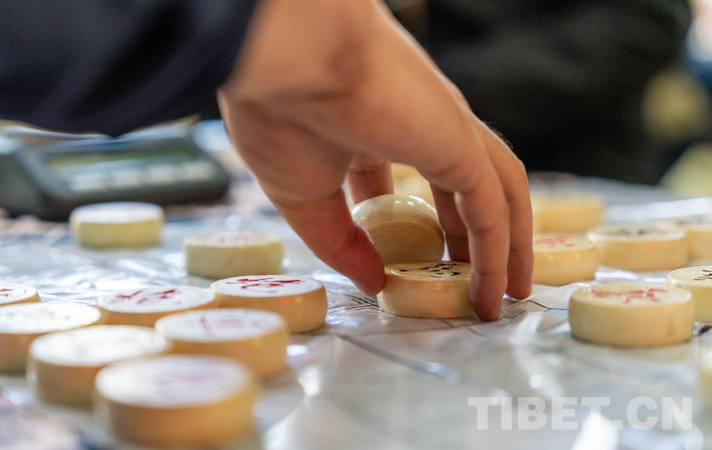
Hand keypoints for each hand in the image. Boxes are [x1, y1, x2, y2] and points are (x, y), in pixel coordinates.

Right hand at [218, 0, 531, 319]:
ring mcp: (446, 132)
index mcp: (367, 127)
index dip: (401, 224)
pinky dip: (499, 254)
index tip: (398, 266)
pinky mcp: (462, 145)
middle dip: (469, 238)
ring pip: (496, 194)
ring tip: (505, 294)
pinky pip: (493, 209)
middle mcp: (416, 126)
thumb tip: (370, 282)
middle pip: (460, 188)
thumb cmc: (281, 114)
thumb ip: (339, 241)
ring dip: (506, 246)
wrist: (290, 59)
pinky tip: (492, 292)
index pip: (390, 178)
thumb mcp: (304, 198)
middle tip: (473, 283)